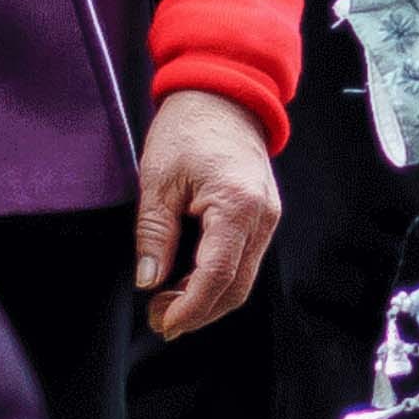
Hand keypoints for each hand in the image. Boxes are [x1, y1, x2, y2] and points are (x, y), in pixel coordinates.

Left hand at [136, 87, 280, 338]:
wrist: (223, 95)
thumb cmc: (188, 129)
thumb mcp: (158, 180)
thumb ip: (154, 234)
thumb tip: (149, 279)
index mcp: (236, 205)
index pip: (216, 275)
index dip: (189, 308)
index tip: (163, 323)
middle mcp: (262, 217)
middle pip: (236, 287)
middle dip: (198, 312)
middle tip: (159, 319)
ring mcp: (268, 217)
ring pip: (243, 279)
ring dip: (207, 299)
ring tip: (168, 301)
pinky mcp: (264, 216)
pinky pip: (245, 261)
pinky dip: (218, 279)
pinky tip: (188, 280)